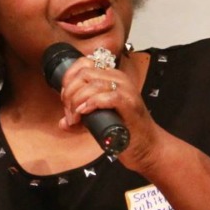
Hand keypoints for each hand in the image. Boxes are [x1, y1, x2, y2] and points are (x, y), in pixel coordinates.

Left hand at [55, 55, 164, 170]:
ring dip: (77, 102)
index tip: (65, 98)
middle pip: (84, 74)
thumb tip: (62, 123)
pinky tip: (84, 113)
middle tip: (69, 114)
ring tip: (75, 119)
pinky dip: (90, 104)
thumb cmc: (123, 130)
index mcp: (111, 77)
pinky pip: (106, 96)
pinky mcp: (129, 103)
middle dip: (70, 94)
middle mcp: (118, 79)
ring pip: (92, 84)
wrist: (146, 146)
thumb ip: (79, 119)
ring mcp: (126, 90)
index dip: (68, 79)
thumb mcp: (96, 120)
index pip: (83, 63)